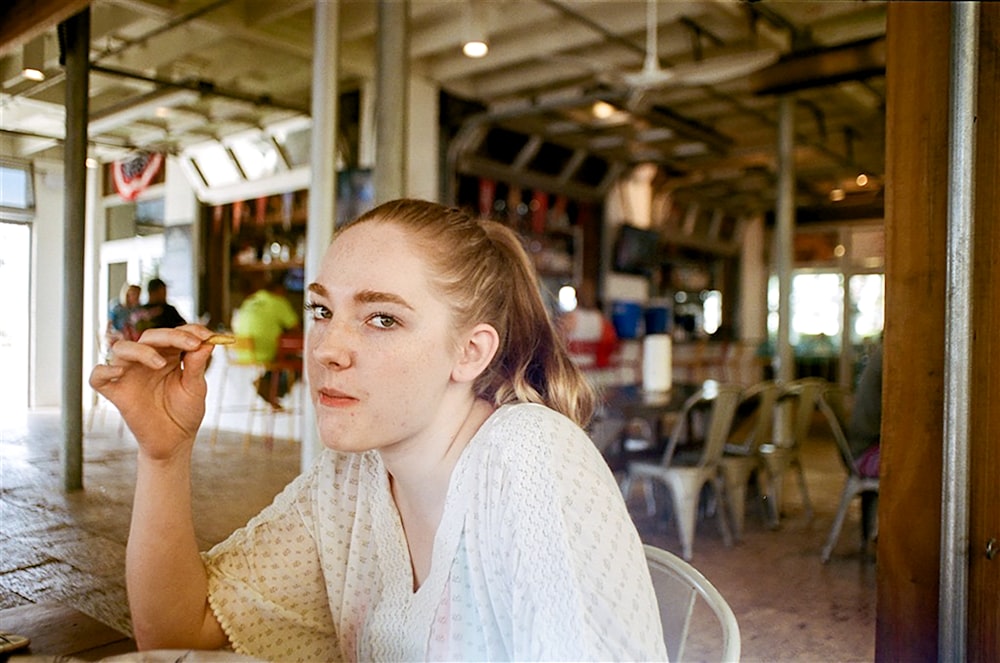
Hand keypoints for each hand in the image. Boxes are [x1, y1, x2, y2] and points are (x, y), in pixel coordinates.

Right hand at [90, 325, 215, 459]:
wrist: (175, 441)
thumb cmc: (185, 412)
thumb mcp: (195, 388)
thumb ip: (197, 365)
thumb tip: (207, 342)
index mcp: (168, 356)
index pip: (174, 334)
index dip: (189, 330)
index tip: (207, 336)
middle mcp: (146, 361)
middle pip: (149, 336)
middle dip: (171, 336)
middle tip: (192, 345)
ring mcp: (129, 375)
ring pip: (122, 349)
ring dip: (140, 350)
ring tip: (161, 364)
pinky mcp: (116, 392)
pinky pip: (98, 376)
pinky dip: (104, 370)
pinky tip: (120, 372)